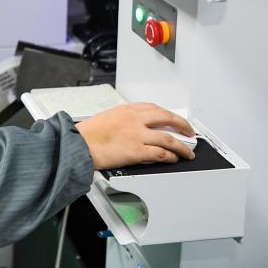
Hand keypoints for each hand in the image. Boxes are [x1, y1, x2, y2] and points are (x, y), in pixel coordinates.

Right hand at [76, 103, 194, 168]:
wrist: (78, 144)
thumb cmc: (87, 134)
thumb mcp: (106, 118)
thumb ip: (123, 121)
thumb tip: (136, 129)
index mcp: (126, 110)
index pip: (153, 108)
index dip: (167, 114)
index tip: (172, 119)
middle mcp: (134, 119)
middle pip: (166, 118)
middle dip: (182, 125)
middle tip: (189, 131)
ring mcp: (137, 135)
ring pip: (168, 138)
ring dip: (181, 146)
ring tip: (187, 152)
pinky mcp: (137, 151)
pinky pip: (160, 153)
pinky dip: (170, 156)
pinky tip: (174, 159)